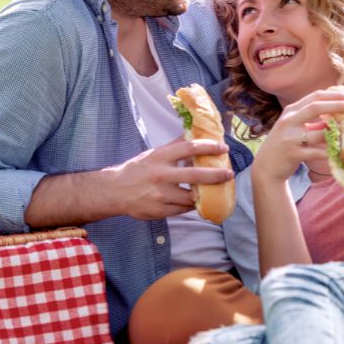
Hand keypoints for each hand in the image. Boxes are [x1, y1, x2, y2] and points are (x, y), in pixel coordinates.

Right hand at [109, 137, 233, 219]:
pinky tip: (198, 201)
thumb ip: (174, 146)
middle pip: (195, 175)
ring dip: (205, 193)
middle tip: (229, 173)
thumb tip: (192, 133)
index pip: (189, 148)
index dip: (209, 147)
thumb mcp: (154, 153)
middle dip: (216, 175)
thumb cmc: (137, 170)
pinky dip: (192, 205)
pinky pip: (183, 209)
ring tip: (216, 190)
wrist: (115, 191)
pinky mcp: (160, 211)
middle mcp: (161, 175)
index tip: (223, 148)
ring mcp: (161, 195)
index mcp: (160, 157)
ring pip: (191, 196)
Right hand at [251, 89, 343, 182]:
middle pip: (316, 107)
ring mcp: (290, 137)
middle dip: (338, 105)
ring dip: (337, 133)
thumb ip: (309, 118)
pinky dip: (330, 153)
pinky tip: (340, 154)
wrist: (266, 166)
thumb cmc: (283, 144)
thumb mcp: (292, 127)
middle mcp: (288, 121)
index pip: (315, 97)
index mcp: (290, 111)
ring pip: (320, 132)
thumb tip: (334, 113)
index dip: (335, 95)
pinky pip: (318, 153)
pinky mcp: (293, 153)